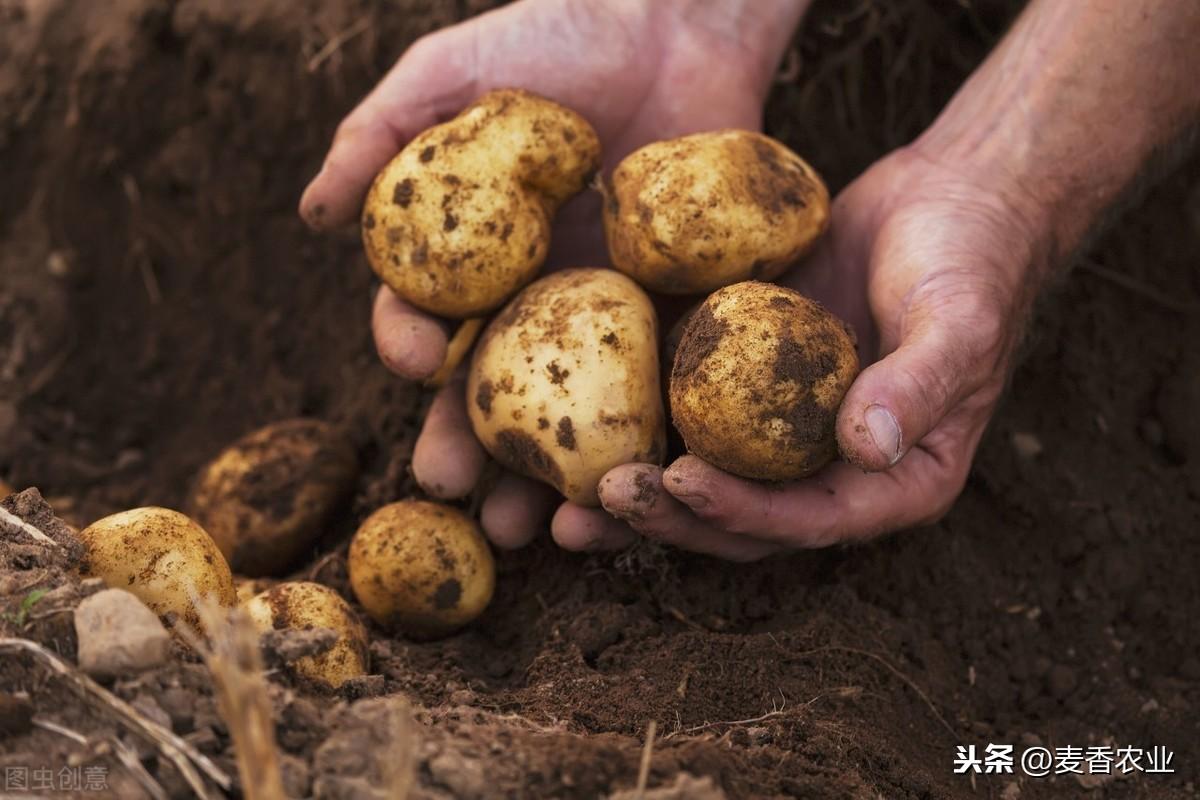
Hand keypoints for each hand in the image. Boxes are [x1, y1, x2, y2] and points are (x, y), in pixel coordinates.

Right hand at [299, 0, 807, 546]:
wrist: (677, 23)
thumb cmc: (556, 37)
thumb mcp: (452, 76)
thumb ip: (377, 135)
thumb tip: (310, 213)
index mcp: (472, 260)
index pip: (427, 317)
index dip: (410, 343)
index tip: (414, 360)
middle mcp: (532, 301)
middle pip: (491, 390)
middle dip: (467, 445)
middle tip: (454, 492)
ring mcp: (604, 317)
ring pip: (568, 413)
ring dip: (547, 475)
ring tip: (536, 530)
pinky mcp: (675, 316)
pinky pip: (656, 388)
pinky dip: (641, 442)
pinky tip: (634, 481)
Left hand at [584, 145, 1048, 558]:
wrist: (948, 197)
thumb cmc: (972, 258)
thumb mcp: (961, 319)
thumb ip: (920, 384)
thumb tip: (868, 448)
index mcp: (895, 481)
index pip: (811, 521)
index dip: (743, 512)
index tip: (682, 483)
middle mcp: (833, 471)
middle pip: (742, 518)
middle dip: (670, 516)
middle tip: (603, 496)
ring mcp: (785, 431)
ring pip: (705, 477)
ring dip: (641, 492)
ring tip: (564, 496)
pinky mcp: (746, 383)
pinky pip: (690, 411)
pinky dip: (639, 421)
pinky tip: (579, 417)